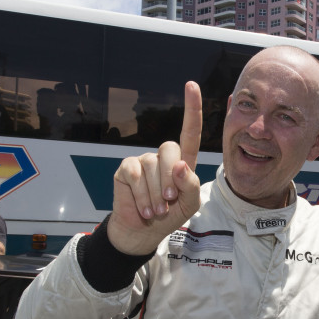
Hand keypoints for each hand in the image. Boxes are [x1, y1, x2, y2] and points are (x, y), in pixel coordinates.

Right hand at [107, 81, 202, 254]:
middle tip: (168, 202)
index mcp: (182, 161)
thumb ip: (190, 185)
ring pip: (152, 166)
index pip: (189, 132)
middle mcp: (162, 157)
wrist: (142, 232)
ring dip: (156, 194)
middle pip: (171, 150)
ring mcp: (143, 161)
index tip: (191, 85)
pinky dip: (142, 195)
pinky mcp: (126, 169)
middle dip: (170, 179)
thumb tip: (180, 165)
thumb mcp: (189, 204)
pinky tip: (143, 208)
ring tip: (156, 210)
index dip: (192, 109)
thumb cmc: (169, 216)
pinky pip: (135, 174)